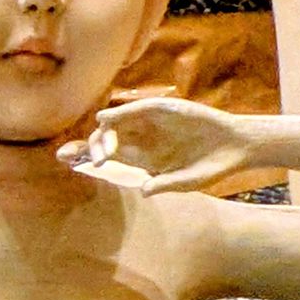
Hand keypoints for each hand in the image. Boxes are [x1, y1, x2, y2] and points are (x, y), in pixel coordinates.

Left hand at [62, 95, 256, 194]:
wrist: (236, 148)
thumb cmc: (210, 168)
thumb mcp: (186, 181)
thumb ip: (164, 184)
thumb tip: (143, 190)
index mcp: (141, 157)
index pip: (104, 153)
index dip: (82, 154)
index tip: (63, 158)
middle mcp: (141, 137)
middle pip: (103, 138)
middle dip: (90, 147)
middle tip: (96, 161)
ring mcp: (151, 122)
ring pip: (116, 122)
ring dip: (104, 135)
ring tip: (102, 149)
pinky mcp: (165, 109)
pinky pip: (138, 109)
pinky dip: (122, 113)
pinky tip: (108, 119)